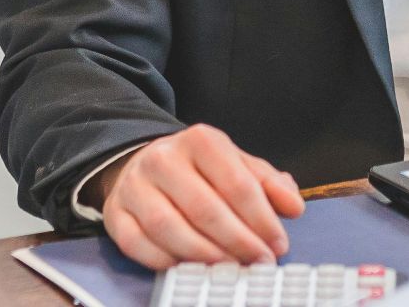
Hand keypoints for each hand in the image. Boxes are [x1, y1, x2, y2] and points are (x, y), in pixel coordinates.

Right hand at [95, 124, 305, 269]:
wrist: (145, 163)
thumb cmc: (201, 169)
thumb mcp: (239, 165)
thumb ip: (269, 184)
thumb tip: (294, 208)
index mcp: (202, 141)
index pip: (237, 183)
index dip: (261, 218)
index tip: (278, 244)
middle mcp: (164, 159)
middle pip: (204, 208)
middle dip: (237, 241)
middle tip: (258, 261)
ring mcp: (135, 186)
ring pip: (167, 226)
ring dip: (202, 254)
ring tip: (229, 267)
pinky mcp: (115, 212)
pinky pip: (135, 243)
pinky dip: (163, 260)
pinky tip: (188, 267)